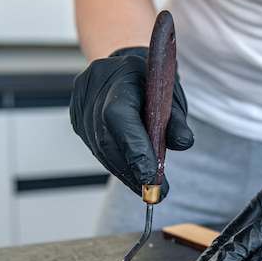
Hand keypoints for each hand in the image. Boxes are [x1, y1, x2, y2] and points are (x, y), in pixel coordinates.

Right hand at [69, 47, 193, 196]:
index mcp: (117, 77)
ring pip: (100, 150)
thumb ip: (176, 120)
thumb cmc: (149, 80)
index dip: (135, 152)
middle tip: (153, 192)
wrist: (124, 67)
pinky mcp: (77, 121)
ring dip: (125, 173)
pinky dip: (116, 164)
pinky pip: (96, 149)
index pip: (119, 119)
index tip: (152, 178)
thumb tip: (184, 143)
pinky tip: (131, 173)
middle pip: (108, 141)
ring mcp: (80, 106)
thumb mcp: (170, 95)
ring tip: (145, 189)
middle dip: (132, 171)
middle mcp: (92, 91)